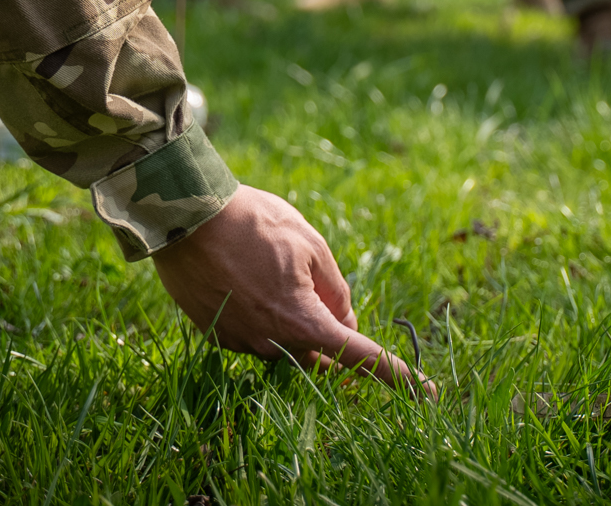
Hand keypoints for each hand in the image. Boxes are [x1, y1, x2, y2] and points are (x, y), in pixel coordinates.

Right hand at [152, 186, 434, 395]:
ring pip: (288, 341)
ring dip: (294, 314)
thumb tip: (344, 322)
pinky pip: (258, 334)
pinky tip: (247, 275)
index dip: (395, 375)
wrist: (186, 216)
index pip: (360, 357)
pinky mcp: (219, 336)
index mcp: (304, 323)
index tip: (424, 393)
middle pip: (321, 348)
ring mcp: (243, 344)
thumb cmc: (254, 224)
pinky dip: (264, 312)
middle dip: (330, 323)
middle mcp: (274, 344)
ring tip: (269, 264)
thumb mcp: (312, 245)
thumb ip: (337, 290)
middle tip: (313, 277)